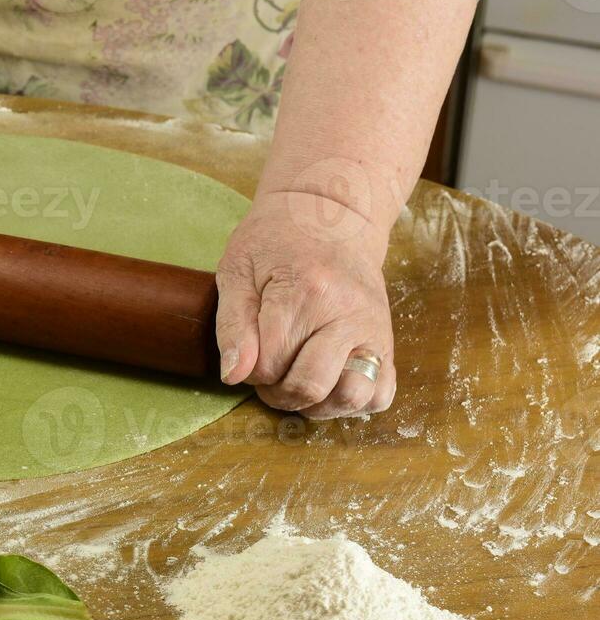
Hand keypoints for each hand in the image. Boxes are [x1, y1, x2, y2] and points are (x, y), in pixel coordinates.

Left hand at [214, 191, 396, 418]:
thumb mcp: (237, 272)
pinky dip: (352, 401)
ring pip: (351, 398)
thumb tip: (234, 376)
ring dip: (316, 403)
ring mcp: (373, 330)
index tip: (250, 350)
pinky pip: (380, 394)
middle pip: (309, 386)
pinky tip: (328, 382)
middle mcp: (346, 315)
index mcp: (304, 293)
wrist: (332, 216)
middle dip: (278, 393)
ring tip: (298, 379)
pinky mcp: (387, 342)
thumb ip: (232, 326)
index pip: (268, 365)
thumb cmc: (276, 242)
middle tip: (270, 371)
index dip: (250, 369)